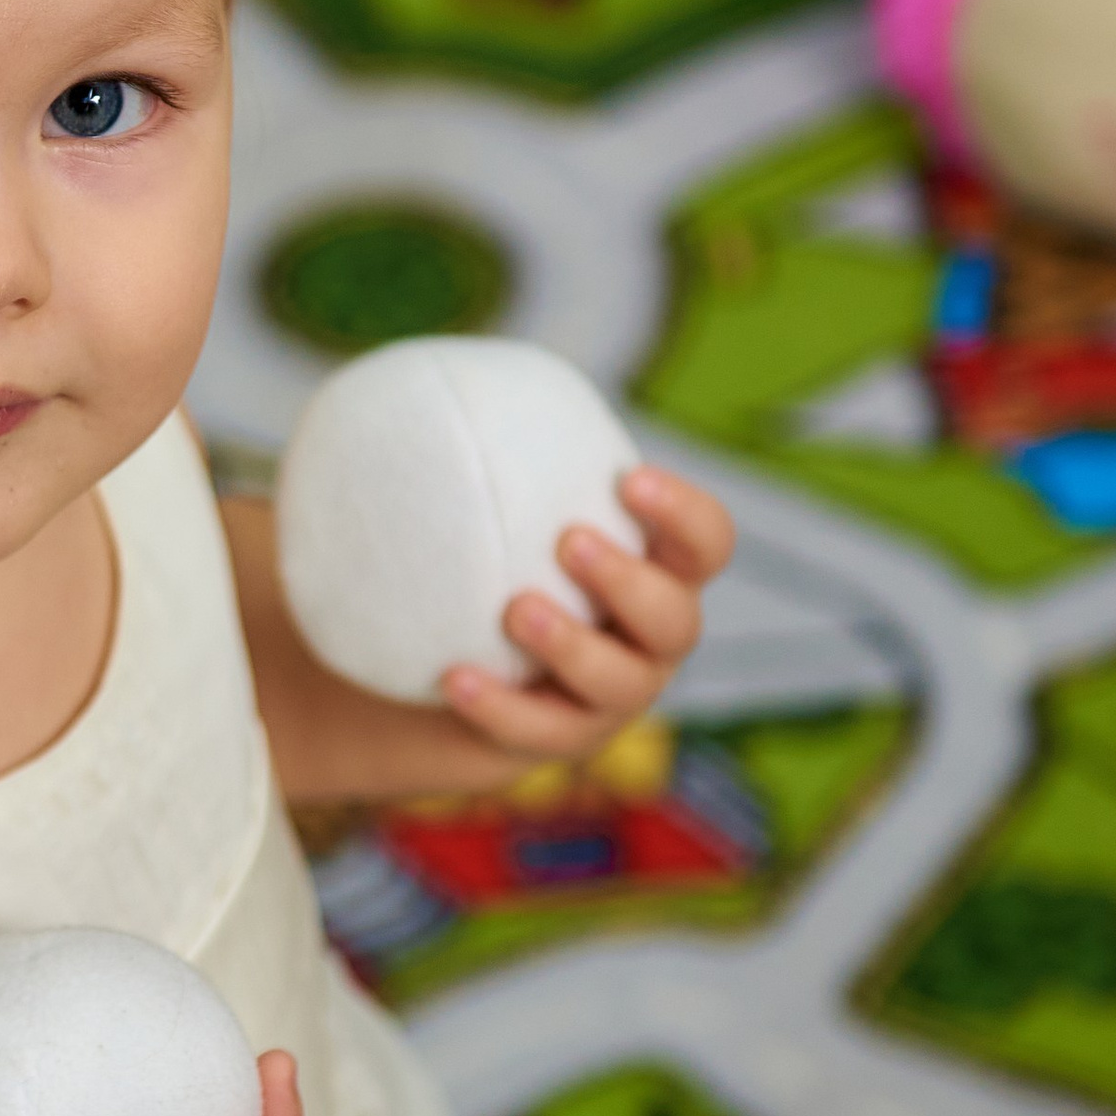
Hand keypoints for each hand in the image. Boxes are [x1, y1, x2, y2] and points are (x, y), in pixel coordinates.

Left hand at [440, 465, 731, 765]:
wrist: (411, 656)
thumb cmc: (457, 556)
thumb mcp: (455, 494)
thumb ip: (462, 443)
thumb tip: (416, 371)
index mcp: (650, 565)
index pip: (704, 542)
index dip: (683, 515)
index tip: (627, 480)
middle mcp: (645, 637)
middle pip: (678, 618)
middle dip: (632, 582)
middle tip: (571, 543)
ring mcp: (606, 700)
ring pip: (621, 685)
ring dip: (573, 645)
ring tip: (513, 609)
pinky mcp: (555, 743)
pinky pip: (544, 737)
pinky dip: (504, 707)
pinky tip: (453, 678)